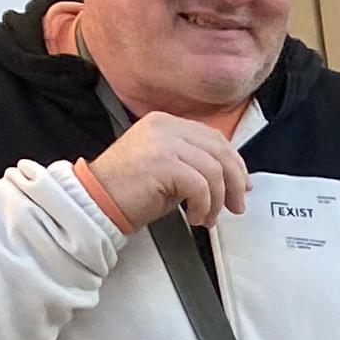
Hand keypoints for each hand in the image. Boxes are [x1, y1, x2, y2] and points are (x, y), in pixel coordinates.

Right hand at [88, 109, 253, 231]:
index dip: (235, 162)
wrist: (97, 201)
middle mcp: (165, 126)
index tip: (242, 185)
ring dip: (216, 200)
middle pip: (220, 151)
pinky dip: (203, 205)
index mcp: (166, 122)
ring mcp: (163, 142)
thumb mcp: (168, 168)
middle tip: (235, 206)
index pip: (214, 137)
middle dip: (234, 182)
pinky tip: (194, 217)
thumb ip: (195, 163)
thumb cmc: (131, 190)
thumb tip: (234, 179)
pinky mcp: (163, 162)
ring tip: (207, 217)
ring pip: (213, 170)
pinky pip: (200, 185)